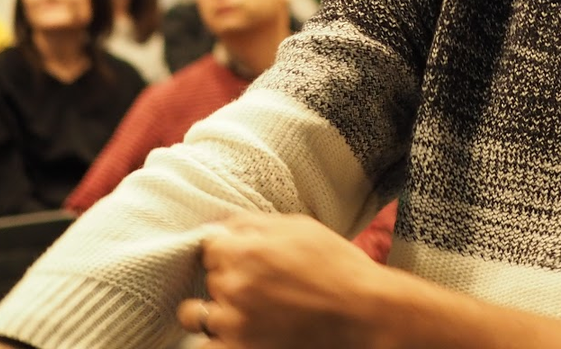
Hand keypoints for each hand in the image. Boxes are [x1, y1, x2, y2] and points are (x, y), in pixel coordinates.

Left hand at [178, 212, 383, 348]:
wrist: (363, 312)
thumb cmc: (338, 266)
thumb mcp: (300, 227)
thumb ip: (255, 223)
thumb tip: (224, 226)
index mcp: (246, 250)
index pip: (209, 247)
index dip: (227, 250)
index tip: (241, 256)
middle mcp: (234, 286)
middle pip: (209, 278)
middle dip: (228, 277)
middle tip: (257, 283)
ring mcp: (235, 323)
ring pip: (197, 315)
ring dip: (215, 310)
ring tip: (240, 311)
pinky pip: (206, 348)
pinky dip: (215, 342)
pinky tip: (233, 335)